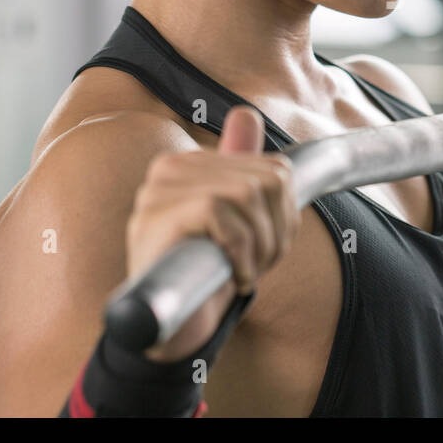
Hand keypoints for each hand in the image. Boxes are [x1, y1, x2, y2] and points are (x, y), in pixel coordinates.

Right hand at [123, 105, 299, 362]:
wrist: (172, 327)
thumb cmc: (206, 271)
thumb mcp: (238, 221)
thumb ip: (243, 171)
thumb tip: (245, 114)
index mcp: (192, 164)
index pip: (273, 169)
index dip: (284, 217)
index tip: (269, 249)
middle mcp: (170, 167)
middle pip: (267, 181)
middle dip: (276, 233)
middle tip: (258, 265)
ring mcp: (158, 190)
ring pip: (247, 194)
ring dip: (260, 246)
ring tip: (245, 272)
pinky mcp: (157, 214)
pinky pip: (221, 211)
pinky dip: (239, 251)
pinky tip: (233, 275)